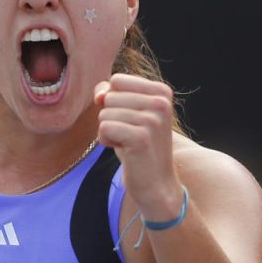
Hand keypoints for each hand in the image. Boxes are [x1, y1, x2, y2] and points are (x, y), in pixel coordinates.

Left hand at [95, 74, 184, 220]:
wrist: (155, 182)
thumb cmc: (138, 144)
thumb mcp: (126, 112)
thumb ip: (110, 93)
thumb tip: (100, 96)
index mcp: (162, 91)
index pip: (117, 80)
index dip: (113, 101)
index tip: (130, 119)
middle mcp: (161, 103)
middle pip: (110, 97)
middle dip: (111, 118)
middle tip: (130, 134)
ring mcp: (153, 120)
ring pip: (105, 114)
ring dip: (109, 131)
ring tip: (128, 143)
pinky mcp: (141, 138)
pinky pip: (104, 128)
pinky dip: (106, 141)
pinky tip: (123, 150)